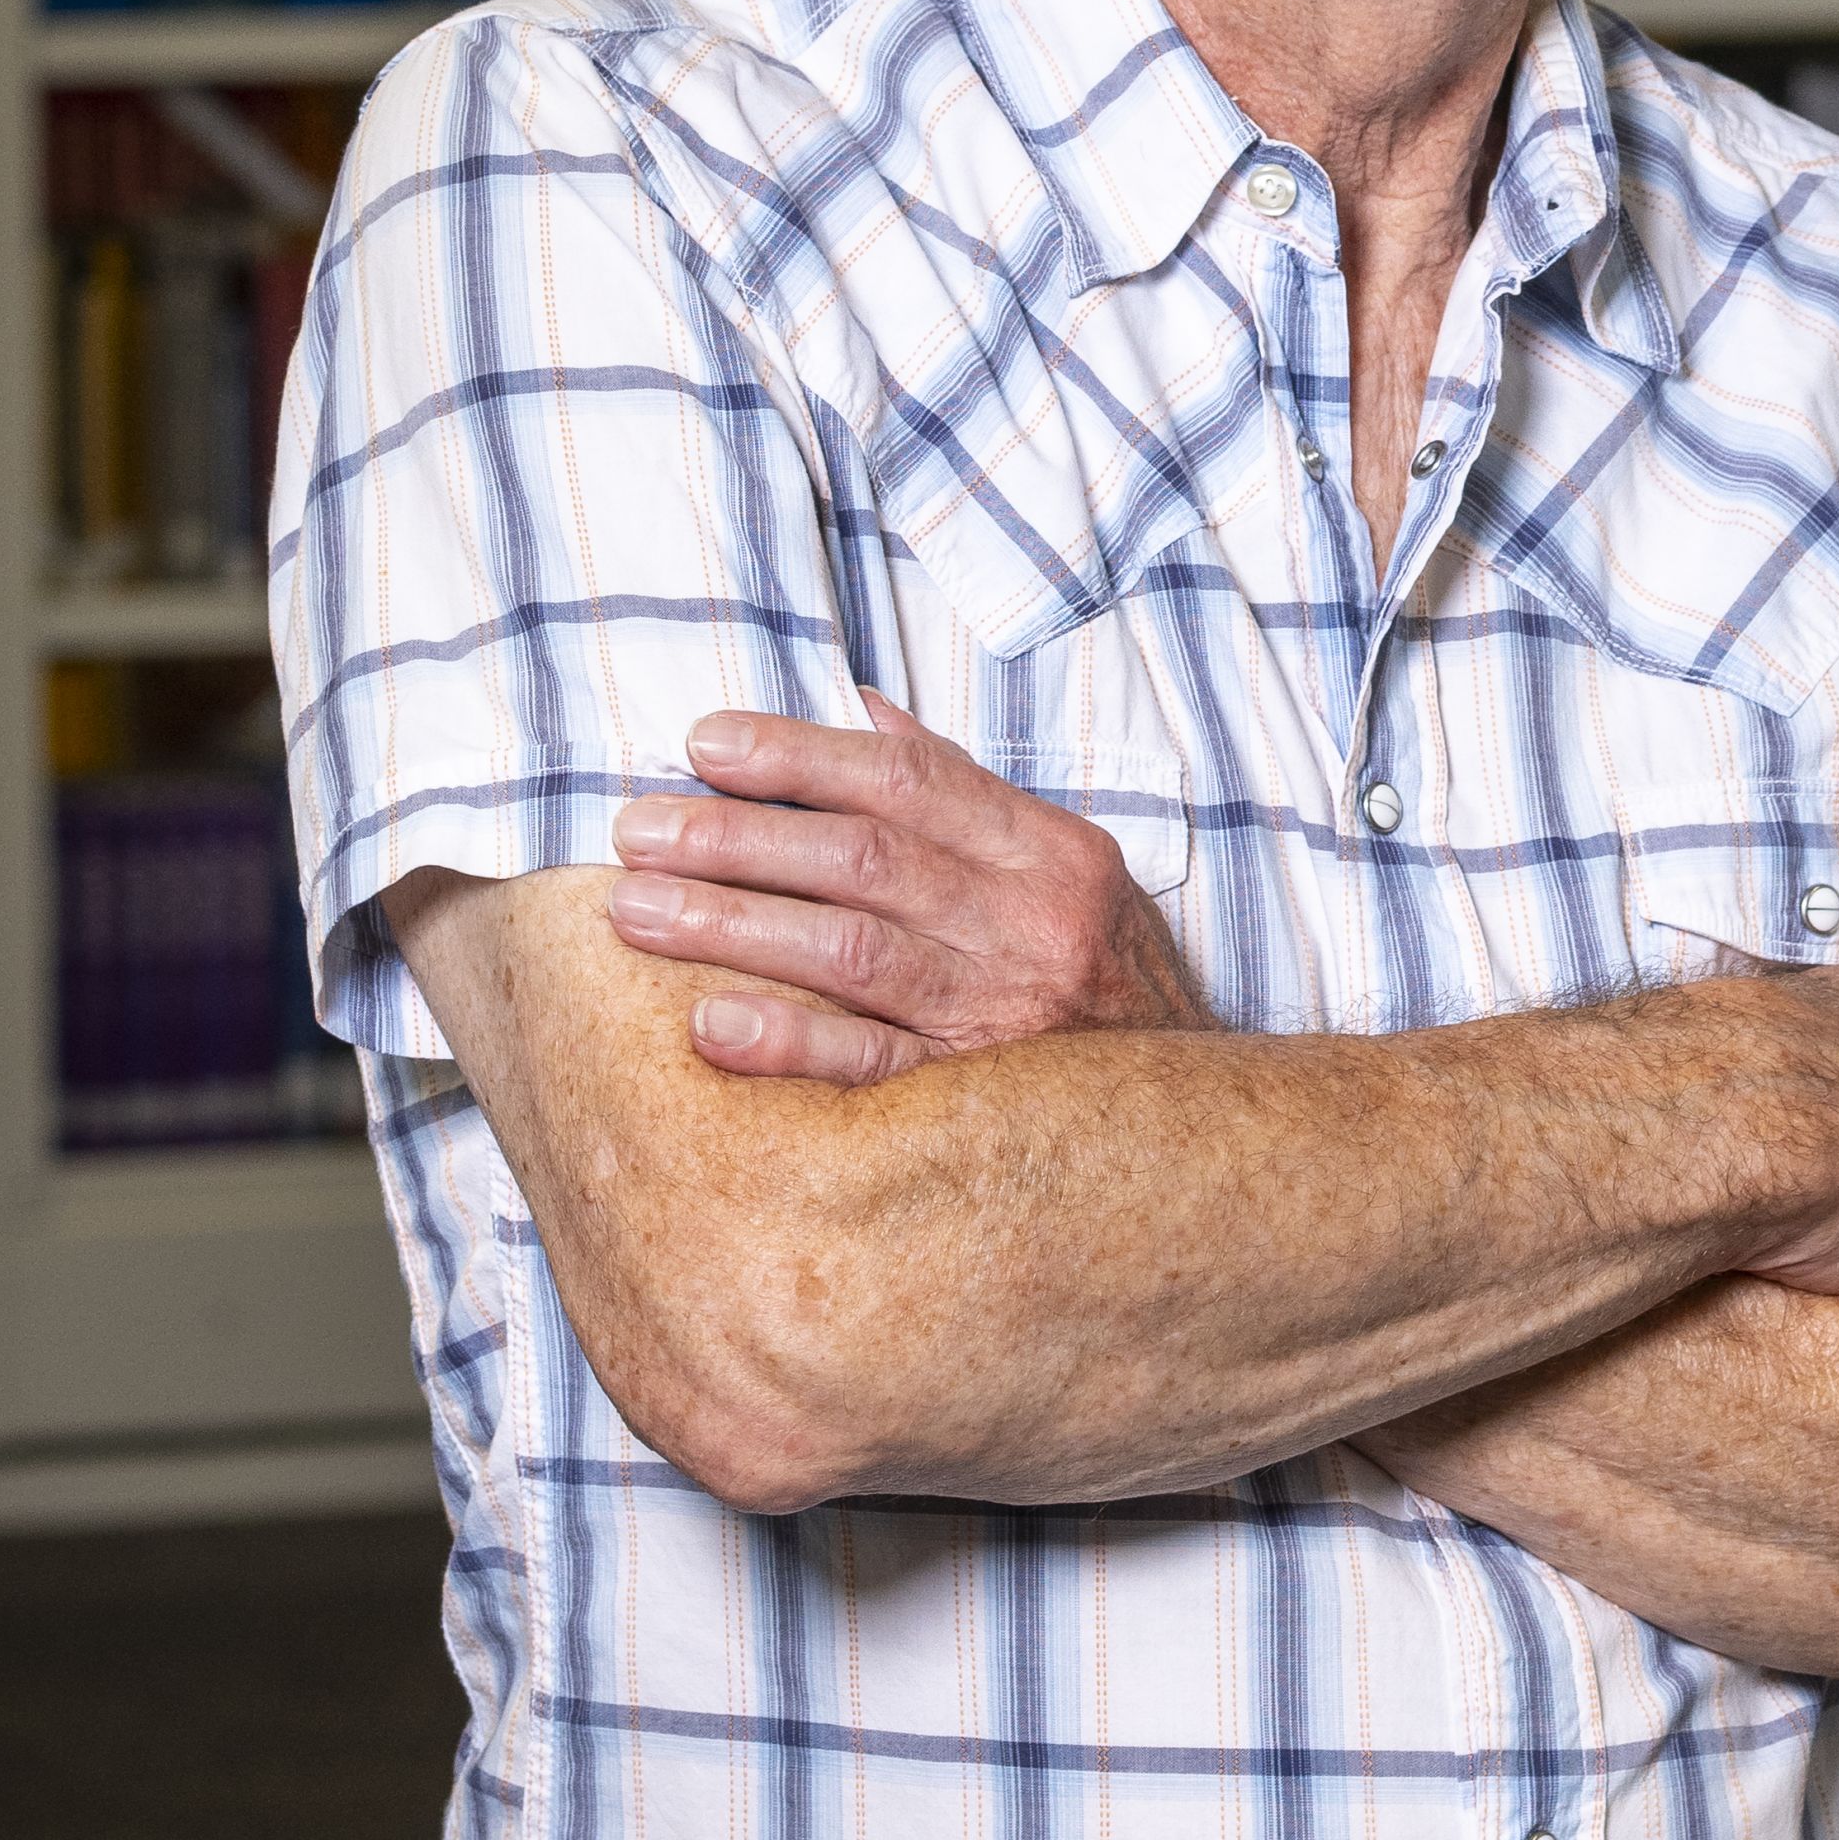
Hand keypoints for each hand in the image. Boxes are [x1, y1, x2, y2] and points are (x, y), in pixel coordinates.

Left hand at [607, 704, 1202, 1084]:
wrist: (1203, 1130)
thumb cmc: (1109, 984)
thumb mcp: (1067, 870)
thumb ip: (965, 792)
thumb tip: (863, 708)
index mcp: (1049, 851)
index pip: (907, 779)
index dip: (798, 755)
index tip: (704, 745)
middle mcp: (1032, 924)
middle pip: (861, 859)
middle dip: (736, 837)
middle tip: (637, 829)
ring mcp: (1007, 1014)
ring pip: (850, 952)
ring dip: (733, 924)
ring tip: (635, 911)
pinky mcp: (981, 1102)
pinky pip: (871, 1067)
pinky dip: (788, 1041)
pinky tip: (708, 1024)